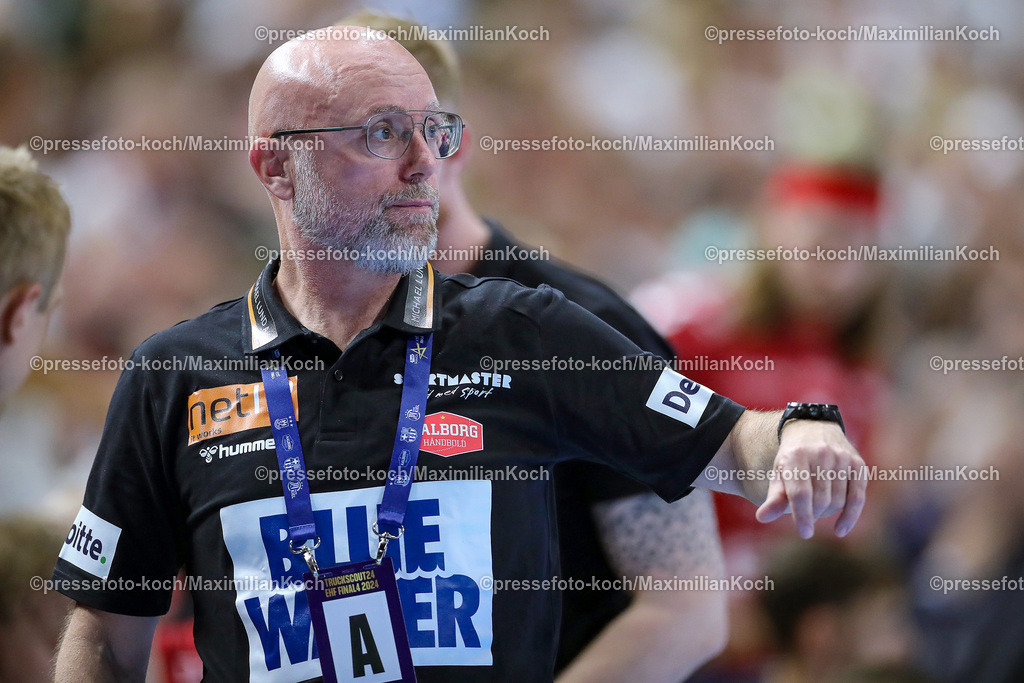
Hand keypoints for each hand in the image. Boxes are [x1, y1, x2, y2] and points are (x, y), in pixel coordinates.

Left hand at [755, 421, 866, 537]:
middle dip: (813, 514)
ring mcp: (842, 458)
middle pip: (820, 500)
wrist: (814, 428)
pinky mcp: (858, 465)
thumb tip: (762, 518)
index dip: (802, 515)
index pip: (801, 492)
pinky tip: (840, 530)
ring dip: (827, 513)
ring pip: (838, 501)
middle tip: (806, 515)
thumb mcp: (780, 473)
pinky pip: (858, 498)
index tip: (805, 533)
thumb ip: (774, 497)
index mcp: (795, 456)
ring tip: (817, 507)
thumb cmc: (792, 458)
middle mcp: (821, 454)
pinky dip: (850, 516)